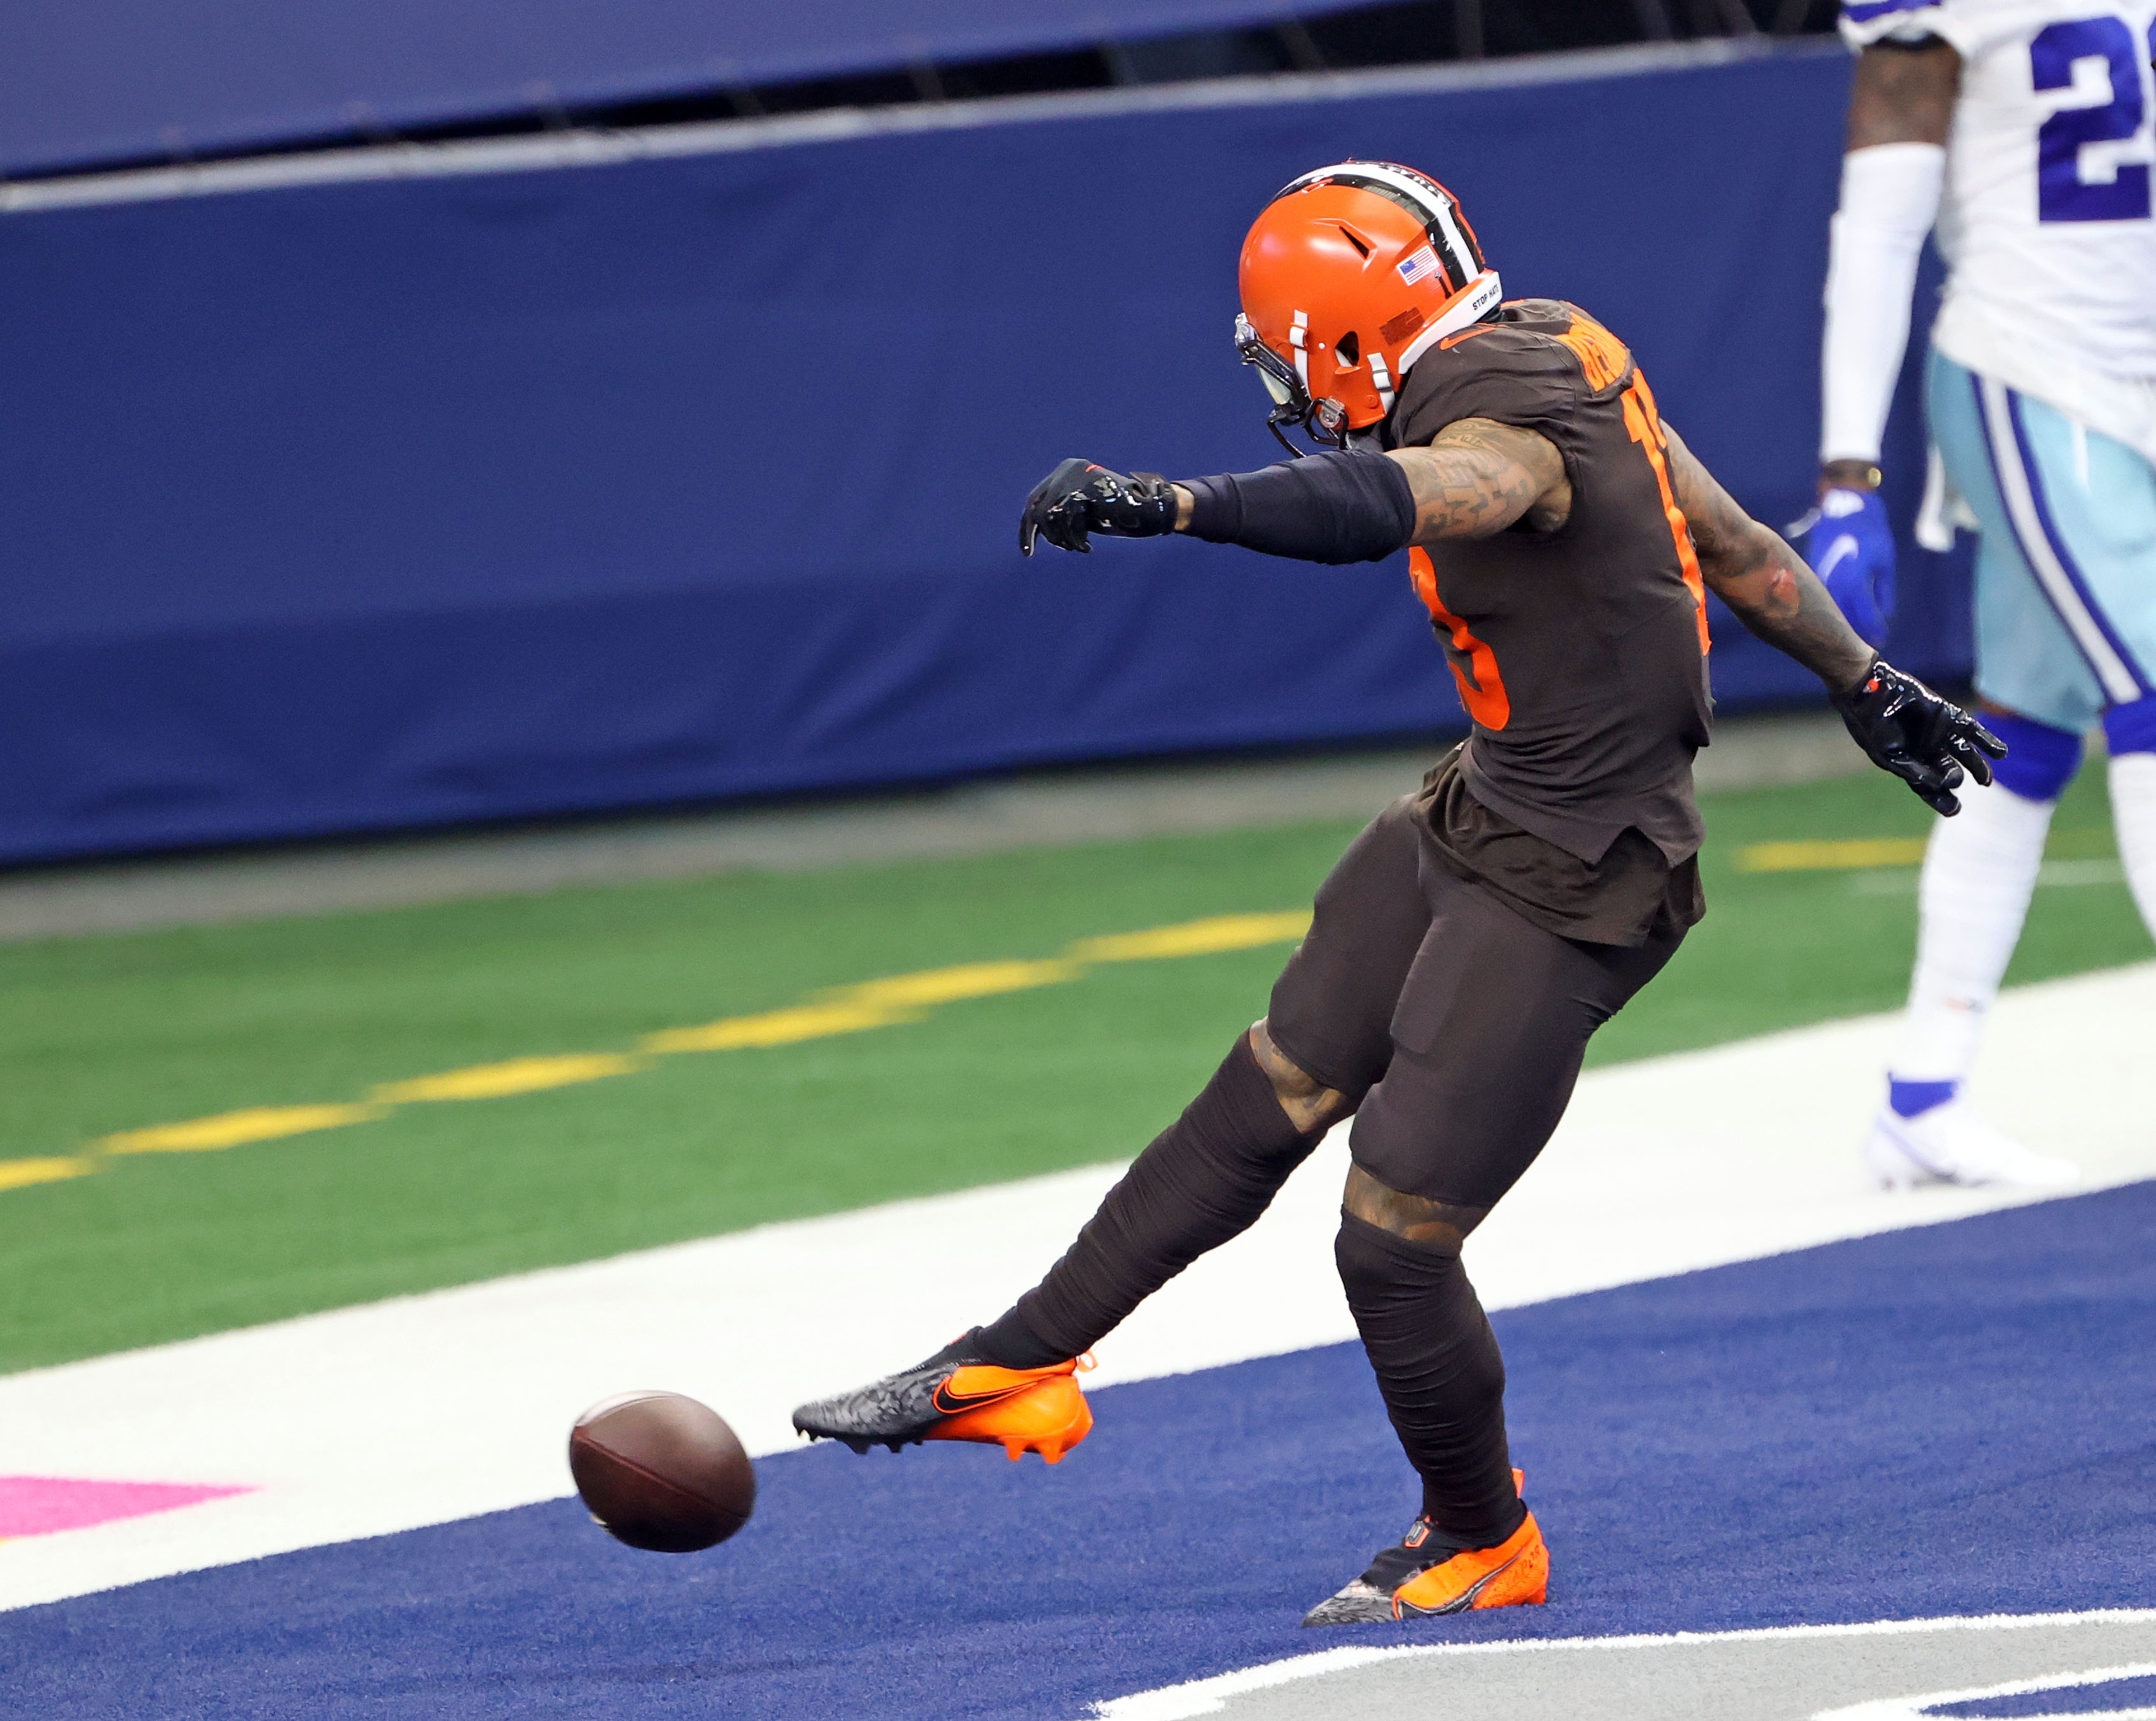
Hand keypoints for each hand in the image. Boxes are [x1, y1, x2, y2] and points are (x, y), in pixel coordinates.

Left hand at [1019, 459, 1178, 555]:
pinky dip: (1073, 538)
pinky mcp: (1087, 488)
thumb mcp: (1083, 513)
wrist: (1149, 509)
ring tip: (1079, 547)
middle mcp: (1068, 469)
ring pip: (1050, 516)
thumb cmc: (1118, 514)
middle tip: (1064, 549)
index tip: (1028, 552)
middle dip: (1046, 536)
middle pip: (1036, 509)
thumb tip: (1035, 529)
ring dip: (1063, 539)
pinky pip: (1066, 519)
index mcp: (1065, 471)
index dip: (1027, 529)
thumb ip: (1061, 514)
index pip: (1033, 501)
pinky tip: (1085, 546)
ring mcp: (1077, 476)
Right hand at [1799, 486, 1896, 645]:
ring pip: (1827, 612)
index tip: (1881, 641)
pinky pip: (1819, 599)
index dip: (1874, 630)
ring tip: (1847, 635)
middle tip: (1862, 647)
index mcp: (1853, 581)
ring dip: (1837, 624)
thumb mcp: (1884, 560)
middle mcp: (1832, 583)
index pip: (1864, 617)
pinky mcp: (1809, 575)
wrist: (1842, 506)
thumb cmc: (1870, 531)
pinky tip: (1833, 615)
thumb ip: (1883, 591)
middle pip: (1842, 621)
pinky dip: (1827, 609)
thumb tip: (1883, 616)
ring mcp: (1817, 580)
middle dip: (1853, 634)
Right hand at [1831, 658, 2005, 814]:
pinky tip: (2000, 754)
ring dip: (1979, 767)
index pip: (1930, 787)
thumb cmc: (1872, 728)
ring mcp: (1940, 733)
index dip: (1942, 800)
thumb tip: (1943, 784)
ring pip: (1966, 754)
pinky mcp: (1950, 716)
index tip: (1954, 810)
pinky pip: (1975, 731)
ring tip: (1986, 780)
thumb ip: (1915, 772)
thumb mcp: (1889, 756)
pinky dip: (1989, 742)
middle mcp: (1928, 750)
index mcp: (1910, 764)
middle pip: (1950, 773)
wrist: (1870, 693)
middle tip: (1954, 781)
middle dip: (1955, 780)